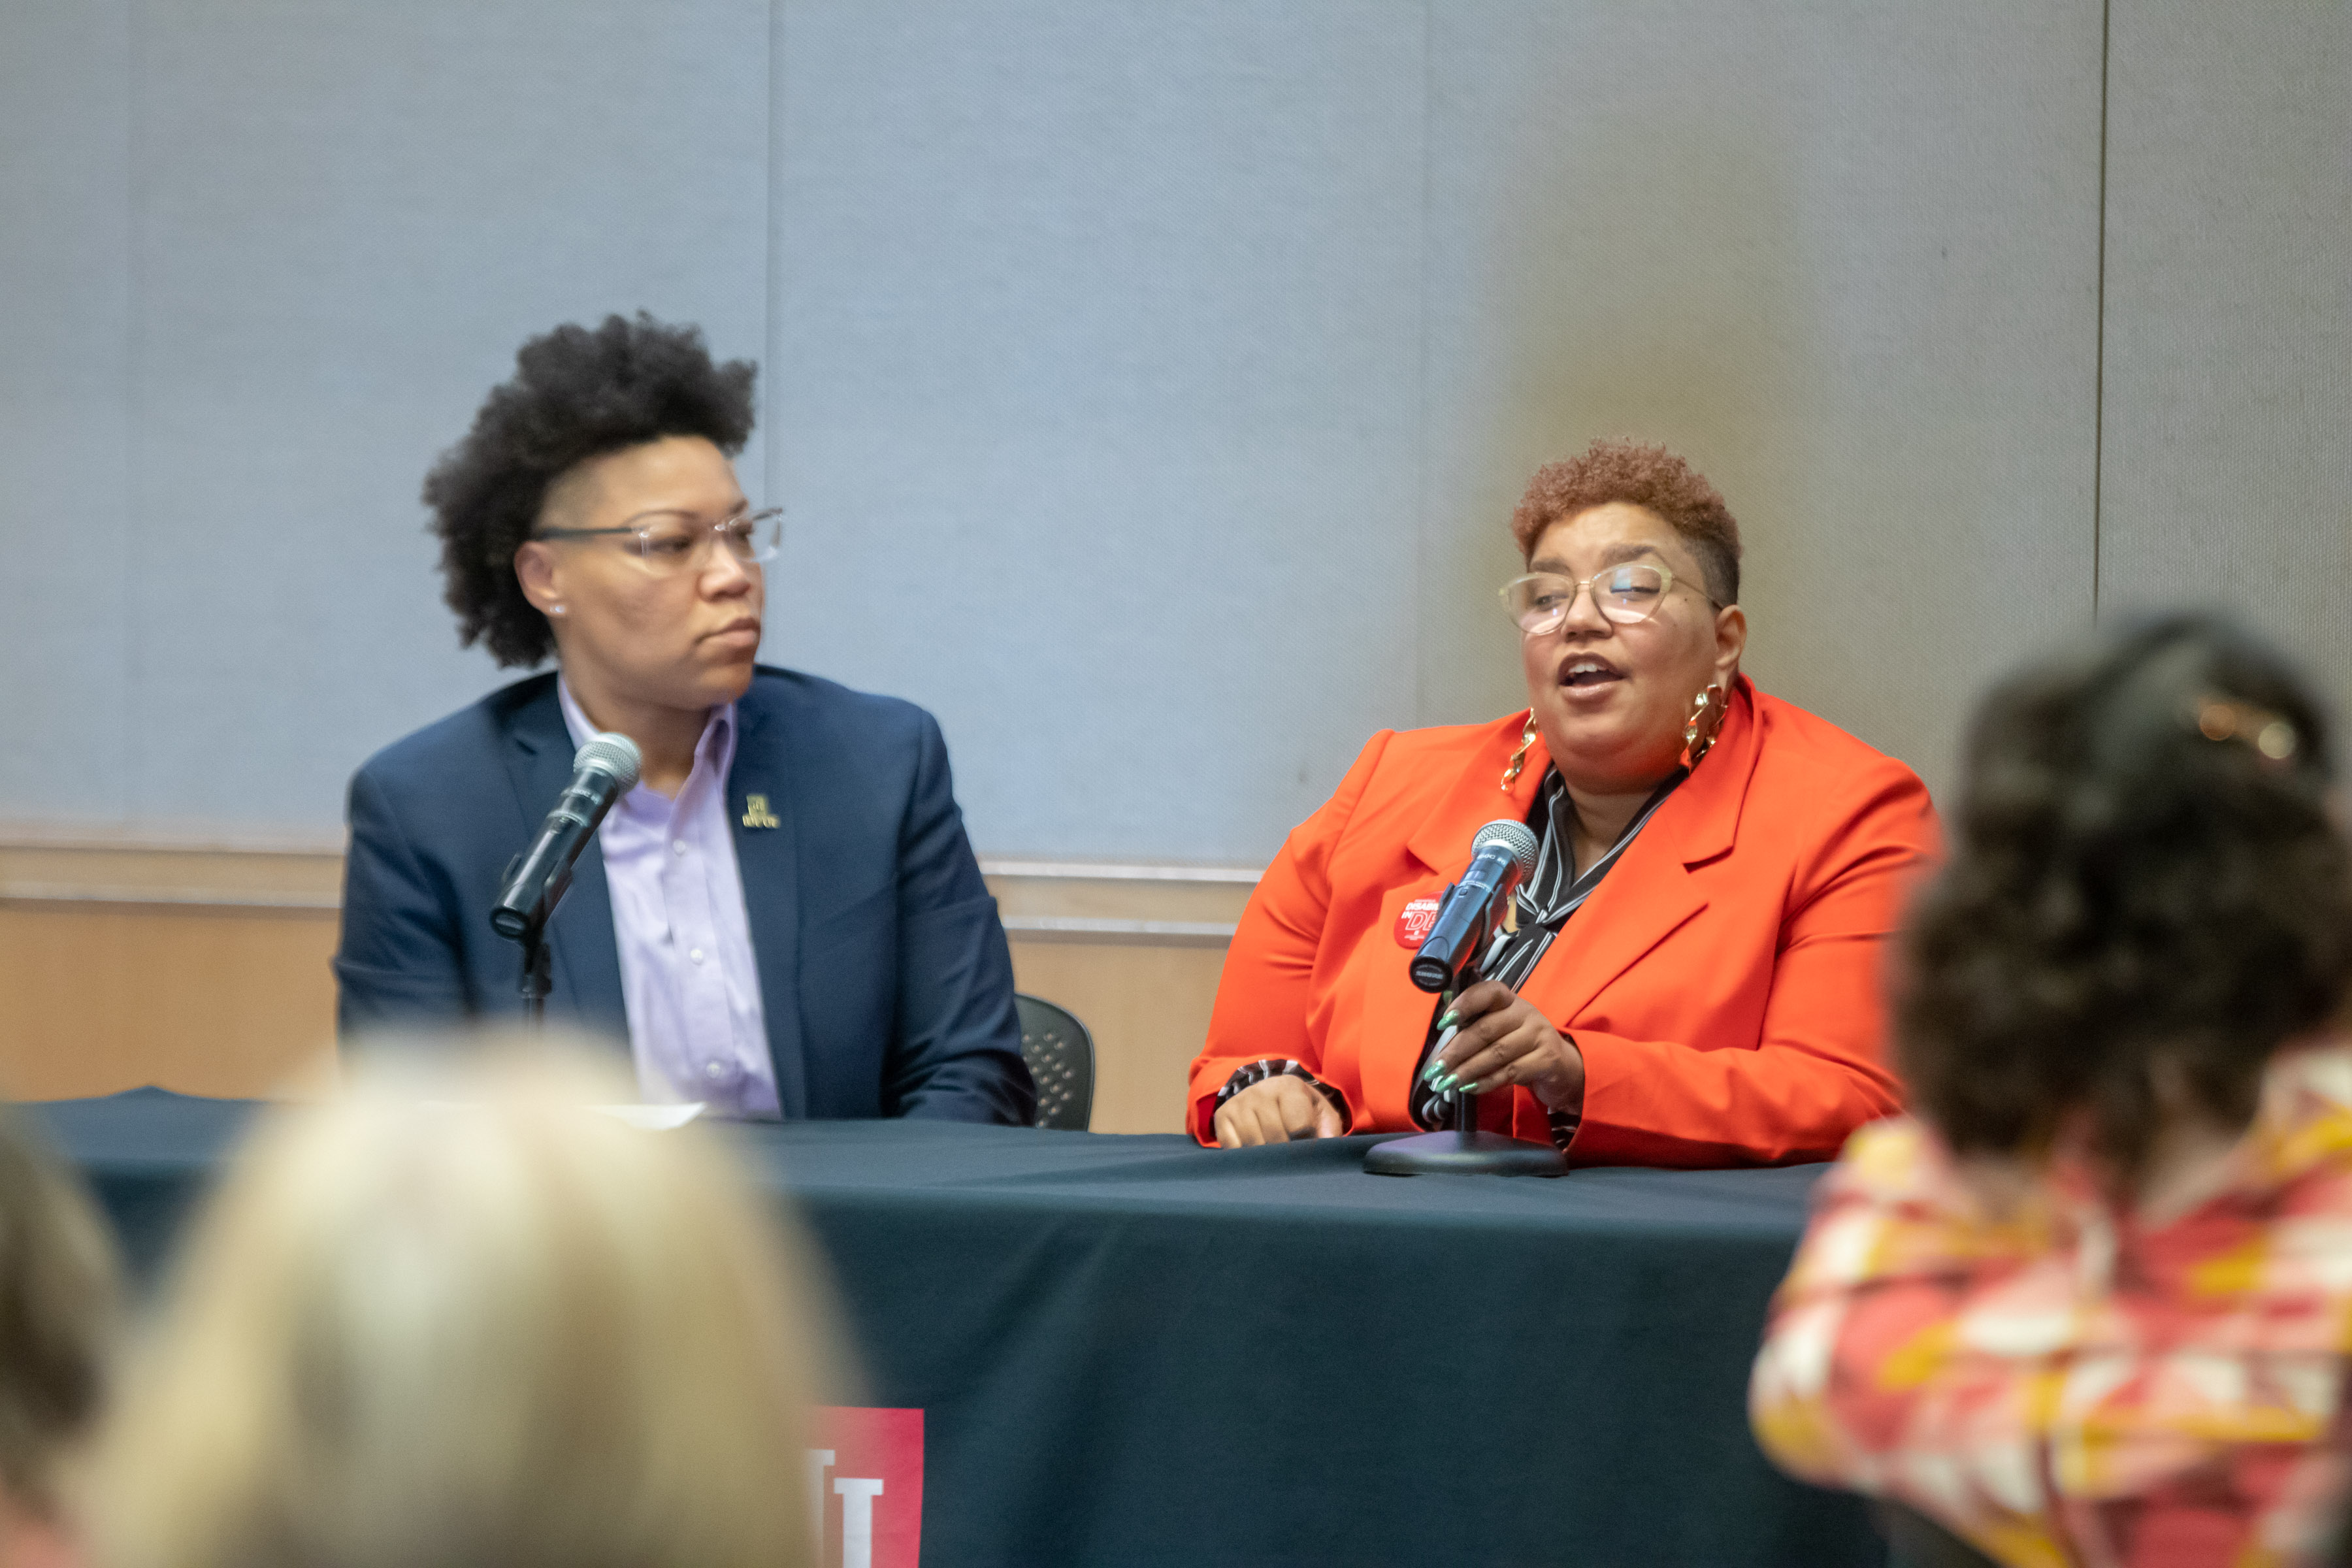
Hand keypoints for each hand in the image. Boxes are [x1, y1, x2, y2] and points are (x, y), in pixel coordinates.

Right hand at [1213, 1075, 1343, 1146]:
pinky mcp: (1223, 1117)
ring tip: (1275, 1154)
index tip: (1307, 1148)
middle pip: (1274, 1138)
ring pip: (1253, 1145)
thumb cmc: (1300, 1108)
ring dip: (1266, 1158)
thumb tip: (1327, 1151)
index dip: (1306, 1144)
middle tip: (1291, 1157)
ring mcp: (1239, 1104)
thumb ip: (1328, 1131)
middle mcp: (1260, 1091)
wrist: (1267, 1092)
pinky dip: (1246, 1157)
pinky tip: (1256, 1151)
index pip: (1299, 1126)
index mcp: (1289, 1087)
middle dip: (1286, 1154)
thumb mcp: (1320, 1113)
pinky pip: (1233, 1148)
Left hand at [1420, 979, 1584, 1113]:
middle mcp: (1526, 1012)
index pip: (1487, 992)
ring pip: (1496, 1053)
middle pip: (1485, 1029)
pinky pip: (1510, 1072)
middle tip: (1436, 1069)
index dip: (1464, 1004)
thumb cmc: (1521, 1047)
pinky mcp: (1548, 1059)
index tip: (1443, 1023)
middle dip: (1456, 1051)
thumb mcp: (1502, 1031)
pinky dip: (1486, 1082)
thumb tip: (1441, 1035)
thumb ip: (1475, 1028)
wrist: (1562, 1067)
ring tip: (1448, 1081)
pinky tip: (1469, 1088)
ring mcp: (1539, 1035)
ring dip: (1468, 1070)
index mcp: (1509, 1000)